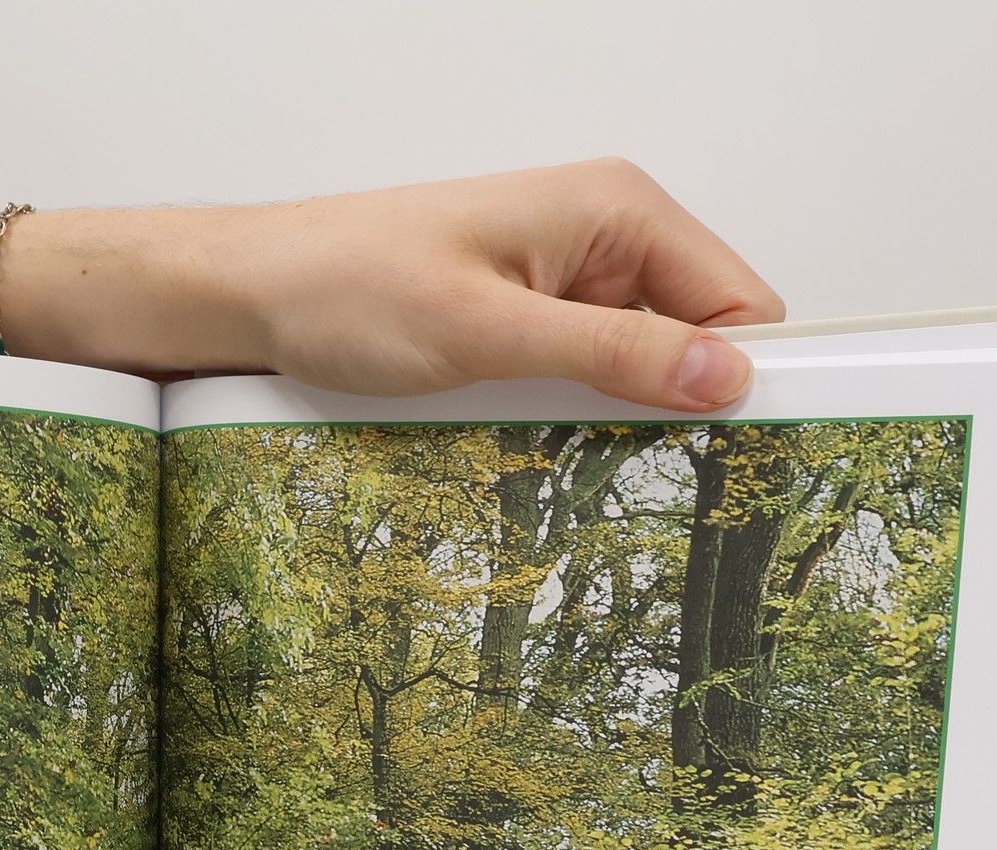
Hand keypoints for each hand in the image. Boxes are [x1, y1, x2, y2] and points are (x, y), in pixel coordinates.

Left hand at [0, 158, 782, 408]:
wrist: (246, 293)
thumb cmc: (345, 288)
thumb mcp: (487, 332)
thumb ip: (612, 355)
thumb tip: (728, 376)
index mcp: (615, 208)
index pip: (740, 299)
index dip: (749, 379)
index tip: (749, 466)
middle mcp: (601, 234)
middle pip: (698, 335)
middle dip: (689, 408)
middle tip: (671, 494)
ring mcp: (561, 279)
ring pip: (641, 364)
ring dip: (629, 422)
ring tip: (606, 485)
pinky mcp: (521, 319)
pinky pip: (585, 375)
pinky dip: (581, 418)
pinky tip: (559, 462)